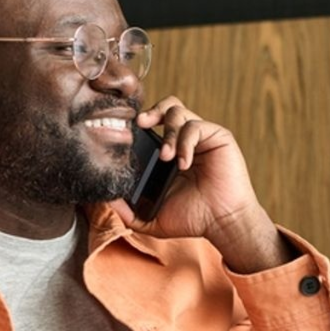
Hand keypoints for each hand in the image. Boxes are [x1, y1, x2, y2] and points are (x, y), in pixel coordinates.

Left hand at [116, 97, 293, 271]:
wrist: (222, 223)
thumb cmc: (193, 219)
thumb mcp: (153, 217)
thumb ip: (130, 212)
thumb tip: (107, 201)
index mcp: (170, 152)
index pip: (153, 124)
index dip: (140, 122)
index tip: (126, 132)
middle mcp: (186, 140)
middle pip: (166, 107)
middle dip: (151, 111)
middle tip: (140, 124)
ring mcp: (202, 137)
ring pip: (178, 112)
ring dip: (168, 132)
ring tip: (166, 156)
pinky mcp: (218, 137)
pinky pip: (195, 126)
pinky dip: (185, 143)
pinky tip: (184, 163)